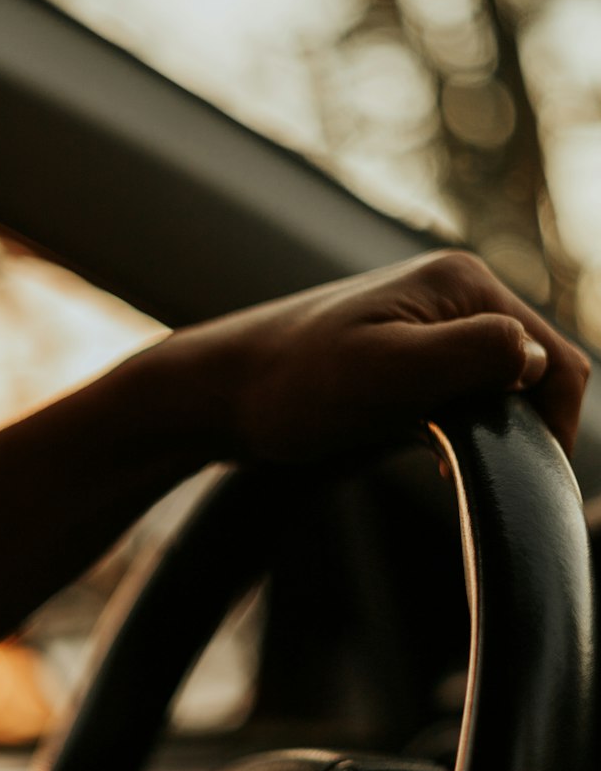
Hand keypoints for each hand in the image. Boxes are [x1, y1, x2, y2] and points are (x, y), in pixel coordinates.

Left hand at [159, 251, 589, 461]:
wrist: (214, 395)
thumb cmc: (288, 389)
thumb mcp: (384, 374)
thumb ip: (468, 358)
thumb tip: (536, 359)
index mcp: (463, 285)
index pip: (557, 361)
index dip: (557, 428)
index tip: (530, 485)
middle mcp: (453, 295)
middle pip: (534, 373)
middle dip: (526, 431)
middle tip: (493, 485)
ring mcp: (427, 326)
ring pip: (500, 389)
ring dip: (495, 434)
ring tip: (459, 472)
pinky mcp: (403, 358)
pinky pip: (463, 397)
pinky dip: (465, 433)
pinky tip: (437, 462)